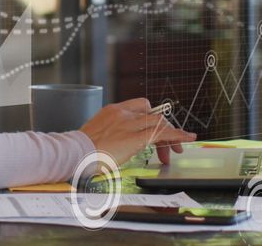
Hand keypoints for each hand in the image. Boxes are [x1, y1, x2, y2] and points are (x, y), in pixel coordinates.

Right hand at [78, 98, 195, 166]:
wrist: (75, 154)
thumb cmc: (81, 150)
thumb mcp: (97, 134)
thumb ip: (111, 133)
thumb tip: (118, 143)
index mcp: (112, 110)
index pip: (140, 106)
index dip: (152, 117)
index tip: (156, 131)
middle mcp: (122, 113)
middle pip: (152, 114)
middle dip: (163, 129)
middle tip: (167, 147)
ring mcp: (128, 124)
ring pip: (159, 123)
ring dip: (171, 136)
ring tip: (176, 149)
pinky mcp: (135, 137)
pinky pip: (162, 133)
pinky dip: (177, 135)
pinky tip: (186, 138)